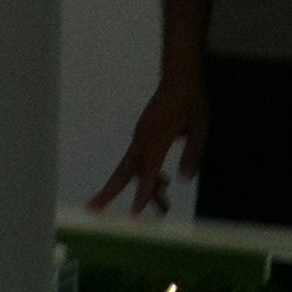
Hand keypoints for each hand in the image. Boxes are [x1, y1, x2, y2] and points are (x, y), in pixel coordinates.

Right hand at [90, 71, 208, 215]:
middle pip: (123, 171)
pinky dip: (145, 175)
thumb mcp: (200, 127)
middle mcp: (142, 140)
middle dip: (107, 191)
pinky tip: (162, 183)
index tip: (135, 213)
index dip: (143, 192)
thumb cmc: (192, 102)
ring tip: (161, 208)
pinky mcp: (141, 136)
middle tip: (91, 210)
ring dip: (139, 188)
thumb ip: (192, 153)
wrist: (178, 79)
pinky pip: (138, 160)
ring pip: (131, 168)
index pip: (147, 170)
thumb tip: (184, 179)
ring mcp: (139, 137)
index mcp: (157, 138)